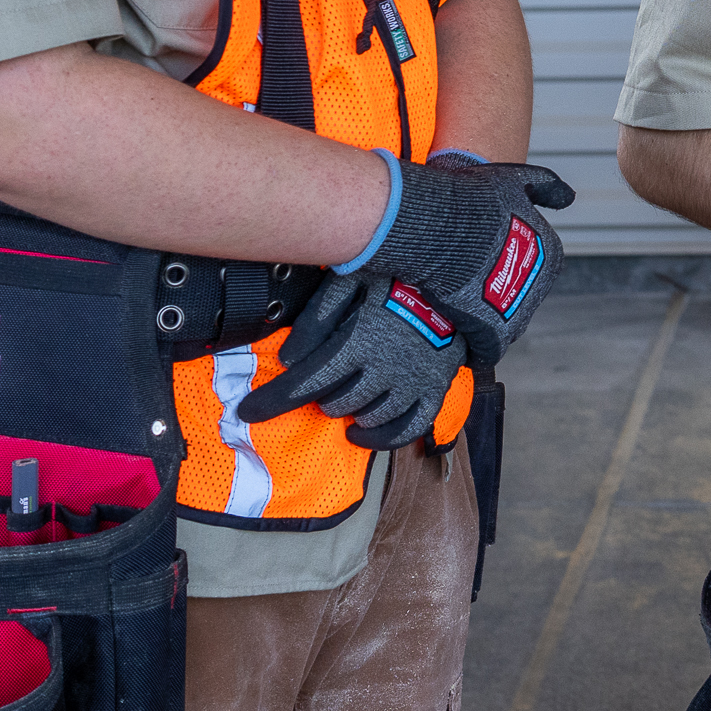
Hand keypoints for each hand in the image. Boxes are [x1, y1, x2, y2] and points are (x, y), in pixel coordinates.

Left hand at [239, 271, 471, 449]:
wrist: (463, 274)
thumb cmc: (400, 272)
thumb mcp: (352, 278)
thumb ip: (317, 318)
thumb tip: (288, 357)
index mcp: (359, 343)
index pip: (305, 383)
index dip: (271, 401)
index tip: (246, 412)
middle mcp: (384, 371)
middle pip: (334, 402)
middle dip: (313, 397)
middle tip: (309, 383)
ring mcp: (412, 385)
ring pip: (366, 415)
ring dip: (344, 411)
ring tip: (335, 399)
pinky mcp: (435, 391)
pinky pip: (405, 429)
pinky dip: (380, 438)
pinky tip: (361, 433)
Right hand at [354, 154, 574, 360]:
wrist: (437, 221)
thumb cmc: (471, 197)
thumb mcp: (516, 180)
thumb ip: (545, 186)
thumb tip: (568, 197)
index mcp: (550, 253)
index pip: (536, 272)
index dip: (509, 271)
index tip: (485, 266)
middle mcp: (539, 283)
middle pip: (521, 299)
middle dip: (500, 299)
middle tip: (471, 290)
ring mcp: (516, 308)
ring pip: (507, 325)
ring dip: (489, 323)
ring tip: (463, 315)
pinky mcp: (490, 329)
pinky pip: (488, 347)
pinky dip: (478, 349)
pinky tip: (464, 343)